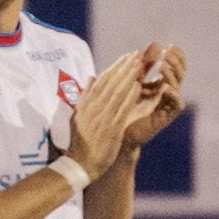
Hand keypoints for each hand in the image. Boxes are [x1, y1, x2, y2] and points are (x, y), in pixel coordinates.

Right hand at [60, 46, 166, 176]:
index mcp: (87, 104)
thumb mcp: (78, 115)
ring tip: (140, 64)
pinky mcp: (111, 128)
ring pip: (117, 92)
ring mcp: (102, 117)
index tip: (126, 57)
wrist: (80, 164)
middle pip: (111, 83)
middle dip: (125, 67)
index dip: (116, 67)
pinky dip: (130, 97)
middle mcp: (94, 107)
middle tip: (137, 54)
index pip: (103, 80)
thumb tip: (91, 77)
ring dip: (129, 77)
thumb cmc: (81, 142)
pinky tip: (139, 86)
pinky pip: (122, 109)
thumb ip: (85, 96)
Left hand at [122, 41, 191, 138]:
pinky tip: (166, 87)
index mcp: (159, 84)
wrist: (115, 131)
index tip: (169, 46)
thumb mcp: (132, 80)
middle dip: (175, 62)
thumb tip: (155, 43)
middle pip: (179, 74)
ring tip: (162, 65)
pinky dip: (173, 95)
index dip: (175, 56)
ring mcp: (166, 105)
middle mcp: (165, 94)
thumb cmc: (123, 106)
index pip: (174, 67)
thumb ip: (143, 64)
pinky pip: (175, 105)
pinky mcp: (165, 117)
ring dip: (171, 75)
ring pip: (177, 87)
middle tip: (168, 52)